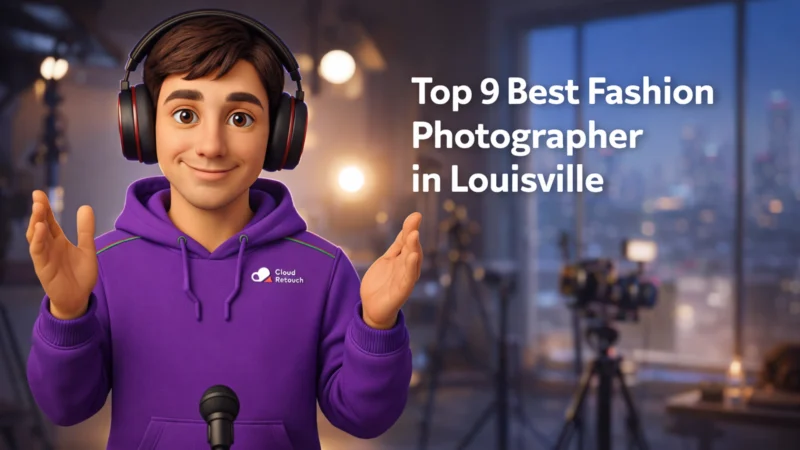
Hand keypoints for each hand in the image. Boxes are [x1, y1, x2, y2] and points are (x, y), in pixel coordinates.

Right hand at [26, 190, 97, 319]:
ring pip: (35, 237)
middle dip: (38, 211)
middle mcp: (48, 247)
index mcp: (58, 241)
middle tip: (37, 196)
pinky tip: (40, 228)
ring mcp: (44, 257)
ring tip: (38, 208)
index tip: (39, 193)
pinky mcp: (43, 268)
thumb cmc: (80, 274)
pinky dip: (37, 240)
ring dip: (35, 222)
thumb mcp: (87, 248)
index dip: (45, 208)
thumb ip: (85, 230)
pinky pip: (37, 252)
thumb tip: (85, 207)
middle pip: (40, 225)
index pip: (49, 221)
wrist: (79, 297)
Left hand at [360, 212, 422, 328]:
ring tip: (414, 235)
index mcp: (403, 259)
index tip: (415, 215)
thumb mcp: (388, 260)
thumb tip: (407, 229)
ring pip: (412, 261)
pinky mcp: (403, 290)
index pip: (407, 241)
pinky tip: (412, 256)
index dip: (410, 228)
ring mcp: (406, 278)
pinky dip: (411, 267)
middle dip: (413, 235)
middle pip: (412, 249)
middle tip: (414, 221)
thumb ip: (397, 246)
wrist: (373, 308)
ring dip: (414, 248)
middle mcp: (407, 267)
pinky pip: (409, 277)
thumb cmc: (381, 283)